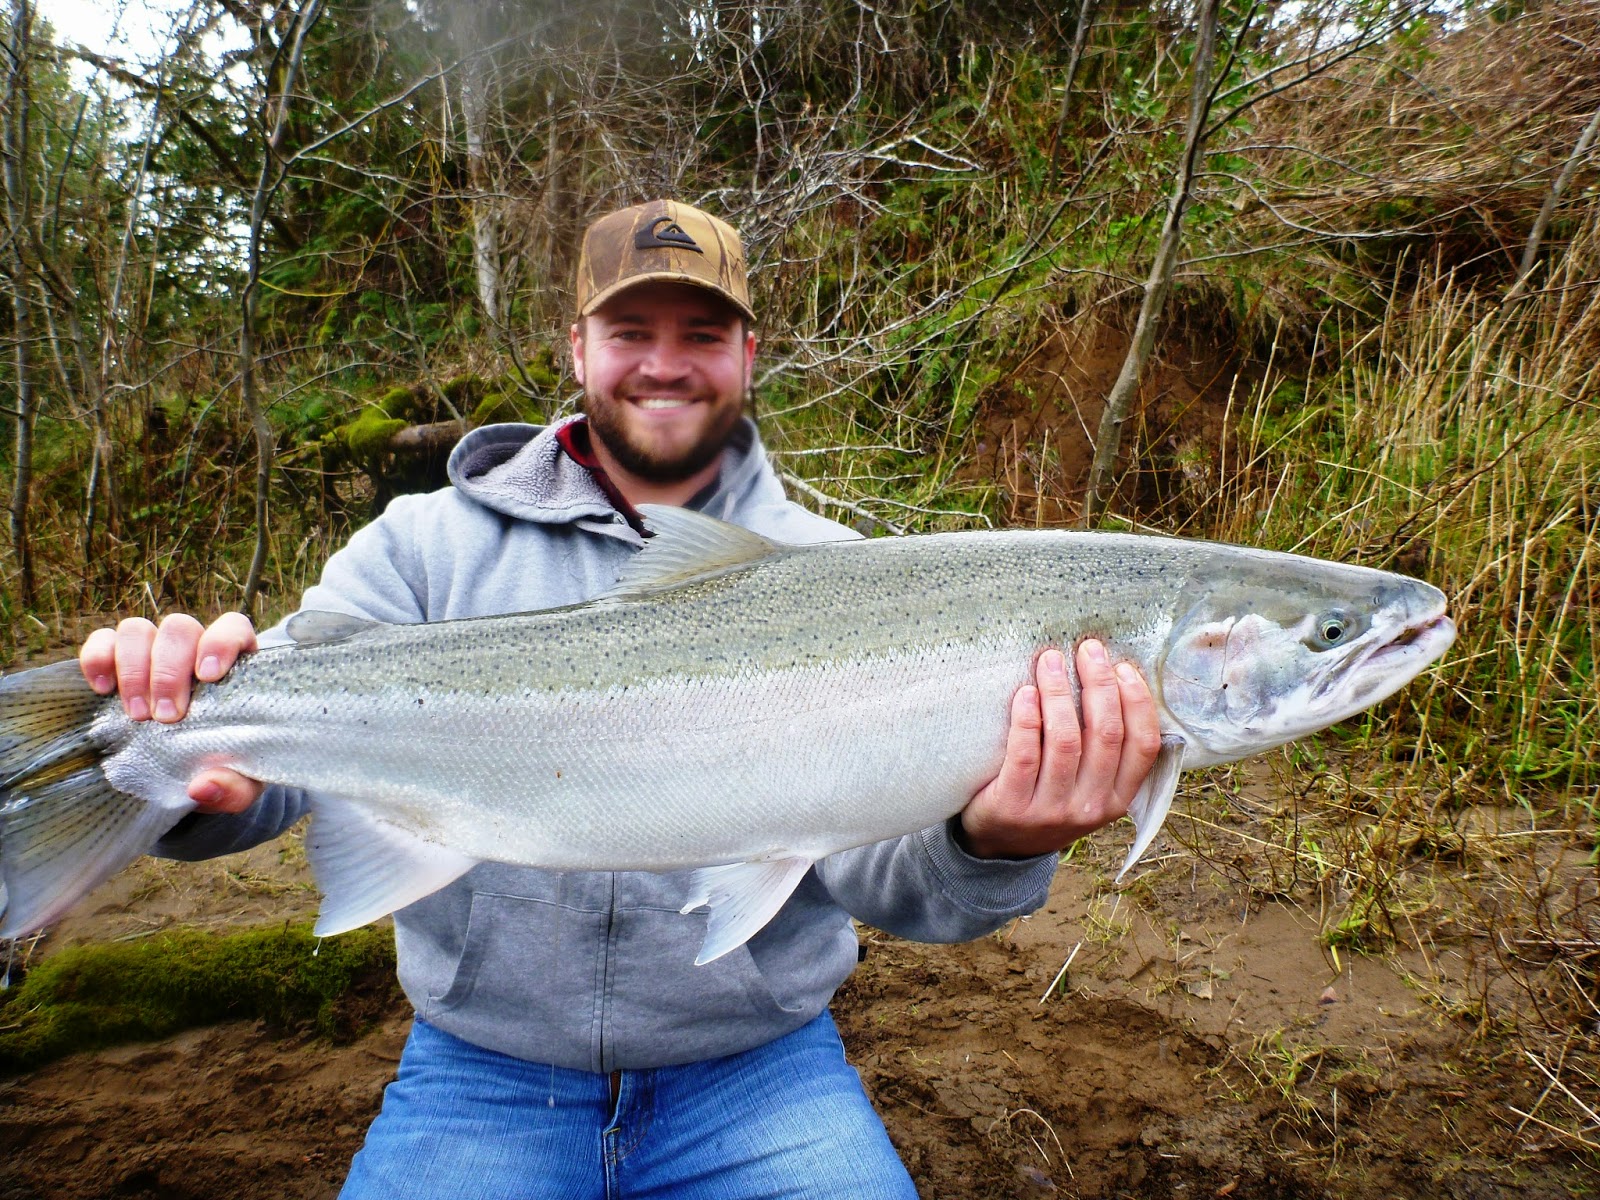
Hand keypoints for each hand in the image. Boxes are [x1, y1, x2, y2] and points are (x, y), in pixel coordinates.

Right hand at [79, 612, 264, 813]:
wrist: (196, 769)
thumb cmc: (230, 766)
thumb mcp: (244, 784)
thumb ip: (236, 789)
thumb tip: (203, 786)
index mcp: (236, 664)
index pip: (232, 627)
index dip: (220, 642)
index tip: (208, 676)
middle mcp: (194, 648)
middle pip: (178, 628)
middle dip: (167, 672)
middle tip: (166, 717)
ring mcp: (153, 650)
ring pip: (137, 629)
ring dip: (133, 670)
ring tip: (137, 715)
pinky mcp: (117, 660)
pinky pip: (101, 640)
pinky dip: (97, 659)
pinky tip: (102, 691)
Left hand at [959, 640, 1160, 859]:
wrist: (999, 845)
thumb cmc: (1049, 799)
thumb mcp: (1089, 788)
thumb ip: (1104, 752)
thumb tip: (1115, 681)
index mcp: (1118, 798)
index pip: (1143, 745)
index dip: (1137, 702)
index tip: (1123, 666)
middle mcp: (1091, 806)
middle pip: (1106, 734)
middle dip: (1099, 683)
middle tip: (1087, 649)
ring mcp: (1052, 809)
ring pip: (1066, 740)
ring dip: (1060, 692)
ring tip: (1050, 661)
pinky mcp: (1014, 805)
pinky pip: (1025, 754)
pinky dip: (1027, 718)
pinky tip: (1026, 693)